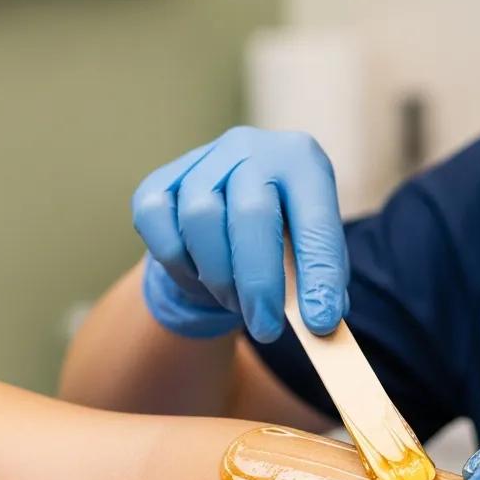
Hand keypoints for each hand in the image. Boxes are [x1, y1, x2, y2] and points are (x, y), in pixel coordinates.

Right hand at [132, 126, 348, 342]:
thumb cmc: (281, 236)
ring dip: (219, 275)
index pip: (316, 220)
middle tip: (267, 329)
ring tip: (235, 302)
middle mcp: (252, 149)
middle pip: (252, 215)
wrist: (227, 214)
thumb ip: (318, 281)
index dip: (320, 273)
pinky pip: (159, 225)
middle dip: (259, 283)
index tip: (321, 322)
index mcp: (301, 160)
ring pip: (200, 219)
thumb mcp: (309, 248)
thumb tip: (320, 322)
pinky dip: (177, 262)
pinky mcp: (159, 182)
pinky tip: (200, 276)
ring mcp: (202, 160)